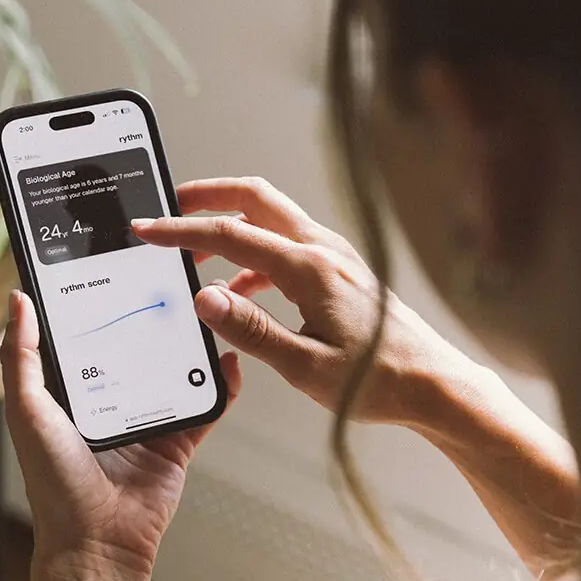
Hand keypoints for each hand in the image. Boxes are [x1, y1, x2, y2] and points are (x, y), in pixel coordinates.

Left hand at [1, 290, 241, 580]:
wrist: (98, 542)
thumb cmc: (55, 482)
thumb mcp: (27, 411)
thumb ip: (21, 356)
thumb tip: (19, 298)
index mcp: (73, 389)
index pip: (89, 332)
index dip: (102, 299)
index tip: (118, 261)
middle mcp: (112, 398)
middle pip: (138, 345)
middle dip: (155, 314)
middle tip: (175, 276)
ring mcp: (149, 417)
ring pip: (176, 369)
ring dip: (193, 342)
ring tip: (209, 307)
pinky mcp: (179, 441)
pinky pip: (205, 407)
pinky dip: (220, 385)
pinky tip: (228, 359)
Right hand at [132, 177, 469, 430]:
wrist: (433, 384)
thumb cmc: (379, 380)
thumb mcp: (305, 366)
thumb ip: (251, 331)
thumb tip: (205, 299)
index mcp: (311, 269)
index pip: (231, 235)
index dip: (181, 231)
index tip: (147, 230)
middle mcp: (324, 252)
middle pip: (255, 199)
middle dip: (208, 196)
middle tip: (170, 207)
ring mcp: (336, 258)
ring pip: (273, 220)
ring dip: (231, 226)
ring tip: (196, 253)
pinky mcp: (341, 272)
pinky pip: (288, 247)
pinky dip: (254, 255)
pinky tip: (240, 290)